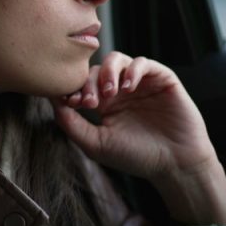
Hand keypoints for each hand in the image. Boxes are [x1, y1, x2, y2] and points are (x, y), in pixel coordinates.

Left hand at [51, 51, 225, 224]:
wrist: (175, 165)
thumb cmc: (135, 156)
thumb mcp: (95, 143)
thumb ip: (70, 123)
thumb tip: (50, 99)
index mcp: (103, 103)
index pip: (82, 83)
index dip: (73, 88)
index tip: (70, 102)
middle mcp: (120, 89)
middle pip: (96, 69)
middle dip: (88, 83)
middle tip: (89, 102)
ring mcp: (140, 82)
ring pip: (117, 59)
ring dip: (108, 72)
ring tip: (109, 92)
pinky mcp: (162, 79)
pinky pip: (143, 62)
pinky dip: (132, 70)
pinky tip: (127, 88)